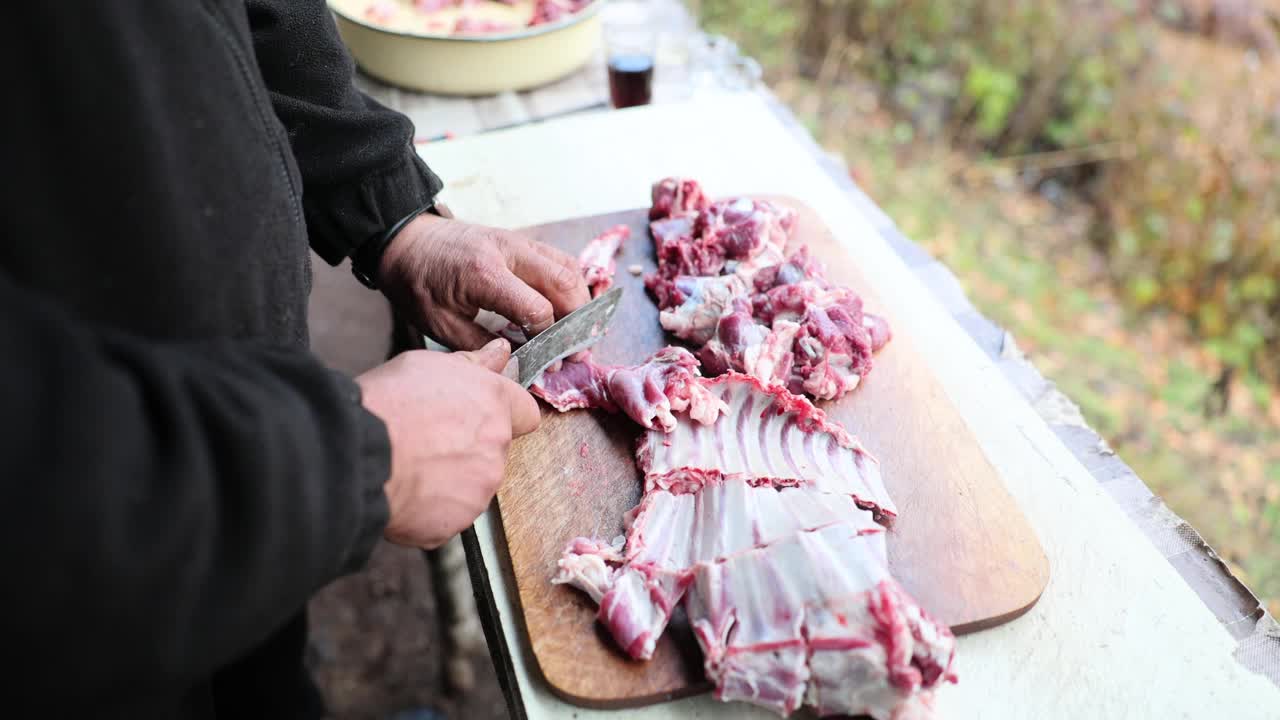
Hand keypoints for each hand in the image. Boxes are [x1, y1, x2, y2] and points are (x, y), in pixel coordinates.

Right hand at [356, 339, 539, 548]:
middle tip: (429, 441)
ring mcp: (480, 487)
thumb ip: (472, 364)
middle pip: (494, 450)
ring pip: (473, 485)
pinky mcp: (458, 520)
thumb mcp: (427, 366)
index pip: (525, 412)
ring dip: (452, 479)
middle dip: (470, 448)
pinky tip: (407, 491)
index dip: (504, 414)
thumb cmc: (386, 406)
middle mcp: (496, 446)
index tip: (483, 417)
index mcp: (494, 404)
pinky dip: (432, 508)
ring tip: (413, 467)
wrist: (358, 453)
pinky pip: (450, 515)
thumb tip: (499, 353)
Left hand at [380, 213, 589, 349]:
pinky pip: (560, 260)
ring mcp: (519, 242)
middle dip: (579, 322)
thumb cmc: (418, 284)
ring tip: (581, 334)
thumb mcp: (440, 324)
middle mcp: (509, 252)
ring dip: (582, 303)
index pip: (538, 309)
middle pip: (564, 284)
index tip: (549, 363)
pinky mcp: (522, 241)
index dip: (550, 340)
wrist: (406, 241)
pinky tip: (570, 309)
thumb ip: (482, 346)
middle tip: (579, 353)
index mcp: (485, 274)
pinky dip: (572, 285)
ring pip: (569, 269)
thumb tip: (521, 364)